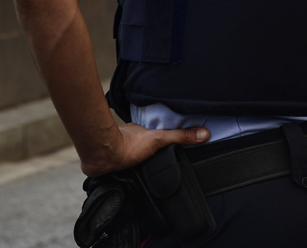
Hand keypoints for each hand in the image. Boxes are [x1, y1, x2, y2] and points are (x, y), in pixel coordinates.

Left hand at [80, 123, 208, 176]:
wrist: (102, 156)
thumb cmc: (127, 145)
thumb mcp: (160, 139)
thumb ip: (180, 137)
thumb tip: (204, 134)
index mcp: (140, 131)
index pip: (151, 133)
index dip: (157, 137)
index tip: (162, 142)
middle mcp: (127, 138)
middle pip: (138, 143)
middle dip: (144, 149)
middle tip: (153, 157)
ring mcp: (116, 150)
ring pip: (125, 153)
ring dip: (131, 159)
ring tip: (140, 168)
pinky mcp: (107, 162)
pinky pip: (115, 165)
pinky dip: (120, 169)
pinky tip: (124, 175)